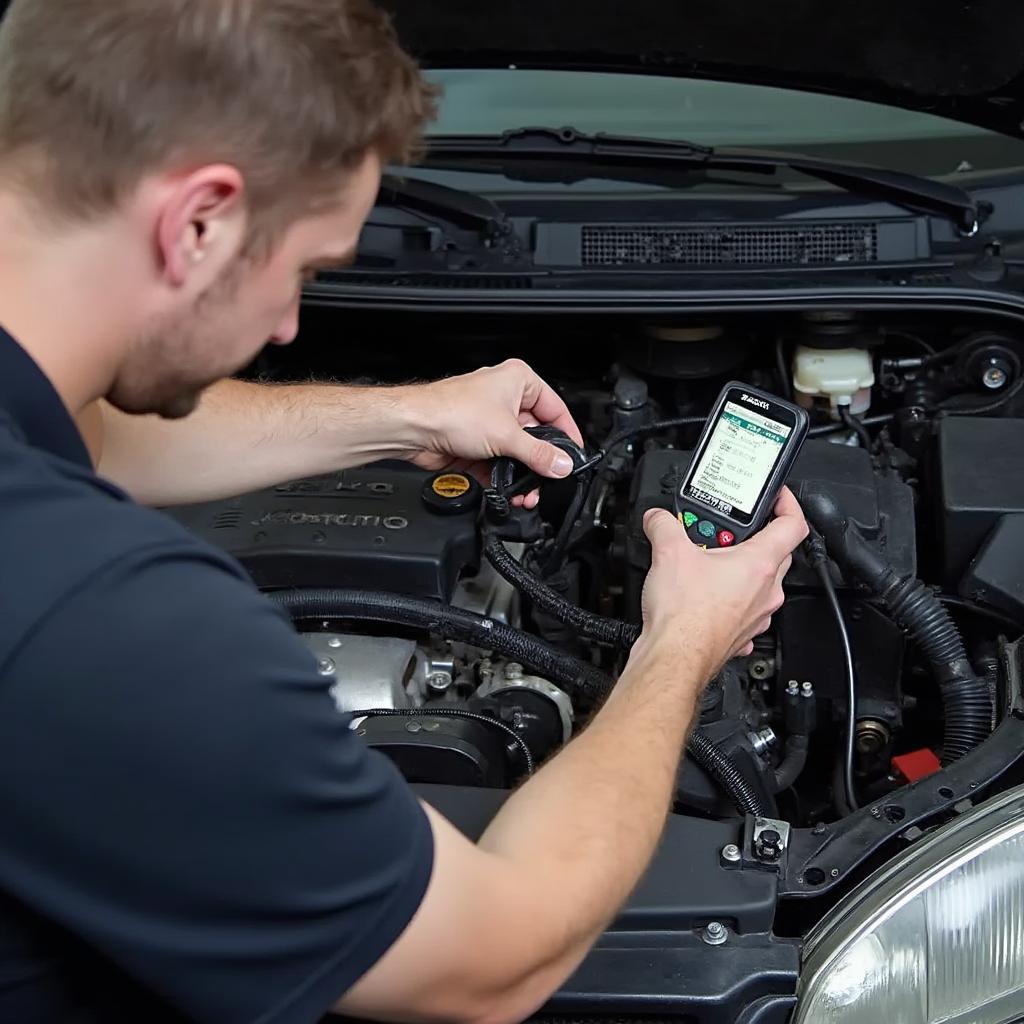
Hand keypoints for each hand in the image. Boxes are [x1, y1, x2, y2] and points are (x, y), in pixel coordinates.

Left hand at [407, 360, 582, 508]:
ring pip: (516, 452)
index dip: (565, 435)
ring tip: (527, 491)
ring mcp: (489, 422)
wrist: (413, 428)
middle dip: (540, 461)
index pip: (555, 409)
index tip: (572, 456)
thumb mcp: (507, 436)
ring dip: (522, 474)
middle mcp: (504, 398)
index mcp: (518, 381)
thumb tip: (560, 464)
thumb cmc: (449, 412)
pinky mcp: (476, 443)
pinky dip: (503, 478)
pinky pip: (498, 463)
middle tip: (548, 479)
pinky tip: (508, 491)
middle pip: (536, 435)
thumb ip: (539, 454)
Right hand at [635, 488, 807, 681]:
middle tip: (728, 531)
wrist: (675, 656)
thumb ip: (663, 524)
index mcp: (759, 564)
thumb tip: (658, 517)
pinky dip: (732, 599)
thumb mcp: (667, 551)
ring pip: (763, 583)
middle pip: (778, 553)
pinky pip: (746, 609)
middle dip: (756, 536)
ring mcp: (757, 615)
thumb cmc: (683, 614)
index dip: (788, 504)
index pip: (794, 525)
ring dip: (742, 570)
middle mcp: (766, 591)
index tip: (776, 497)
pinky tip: (707, 595)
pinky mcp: (742, 634)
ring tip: (710, 562)